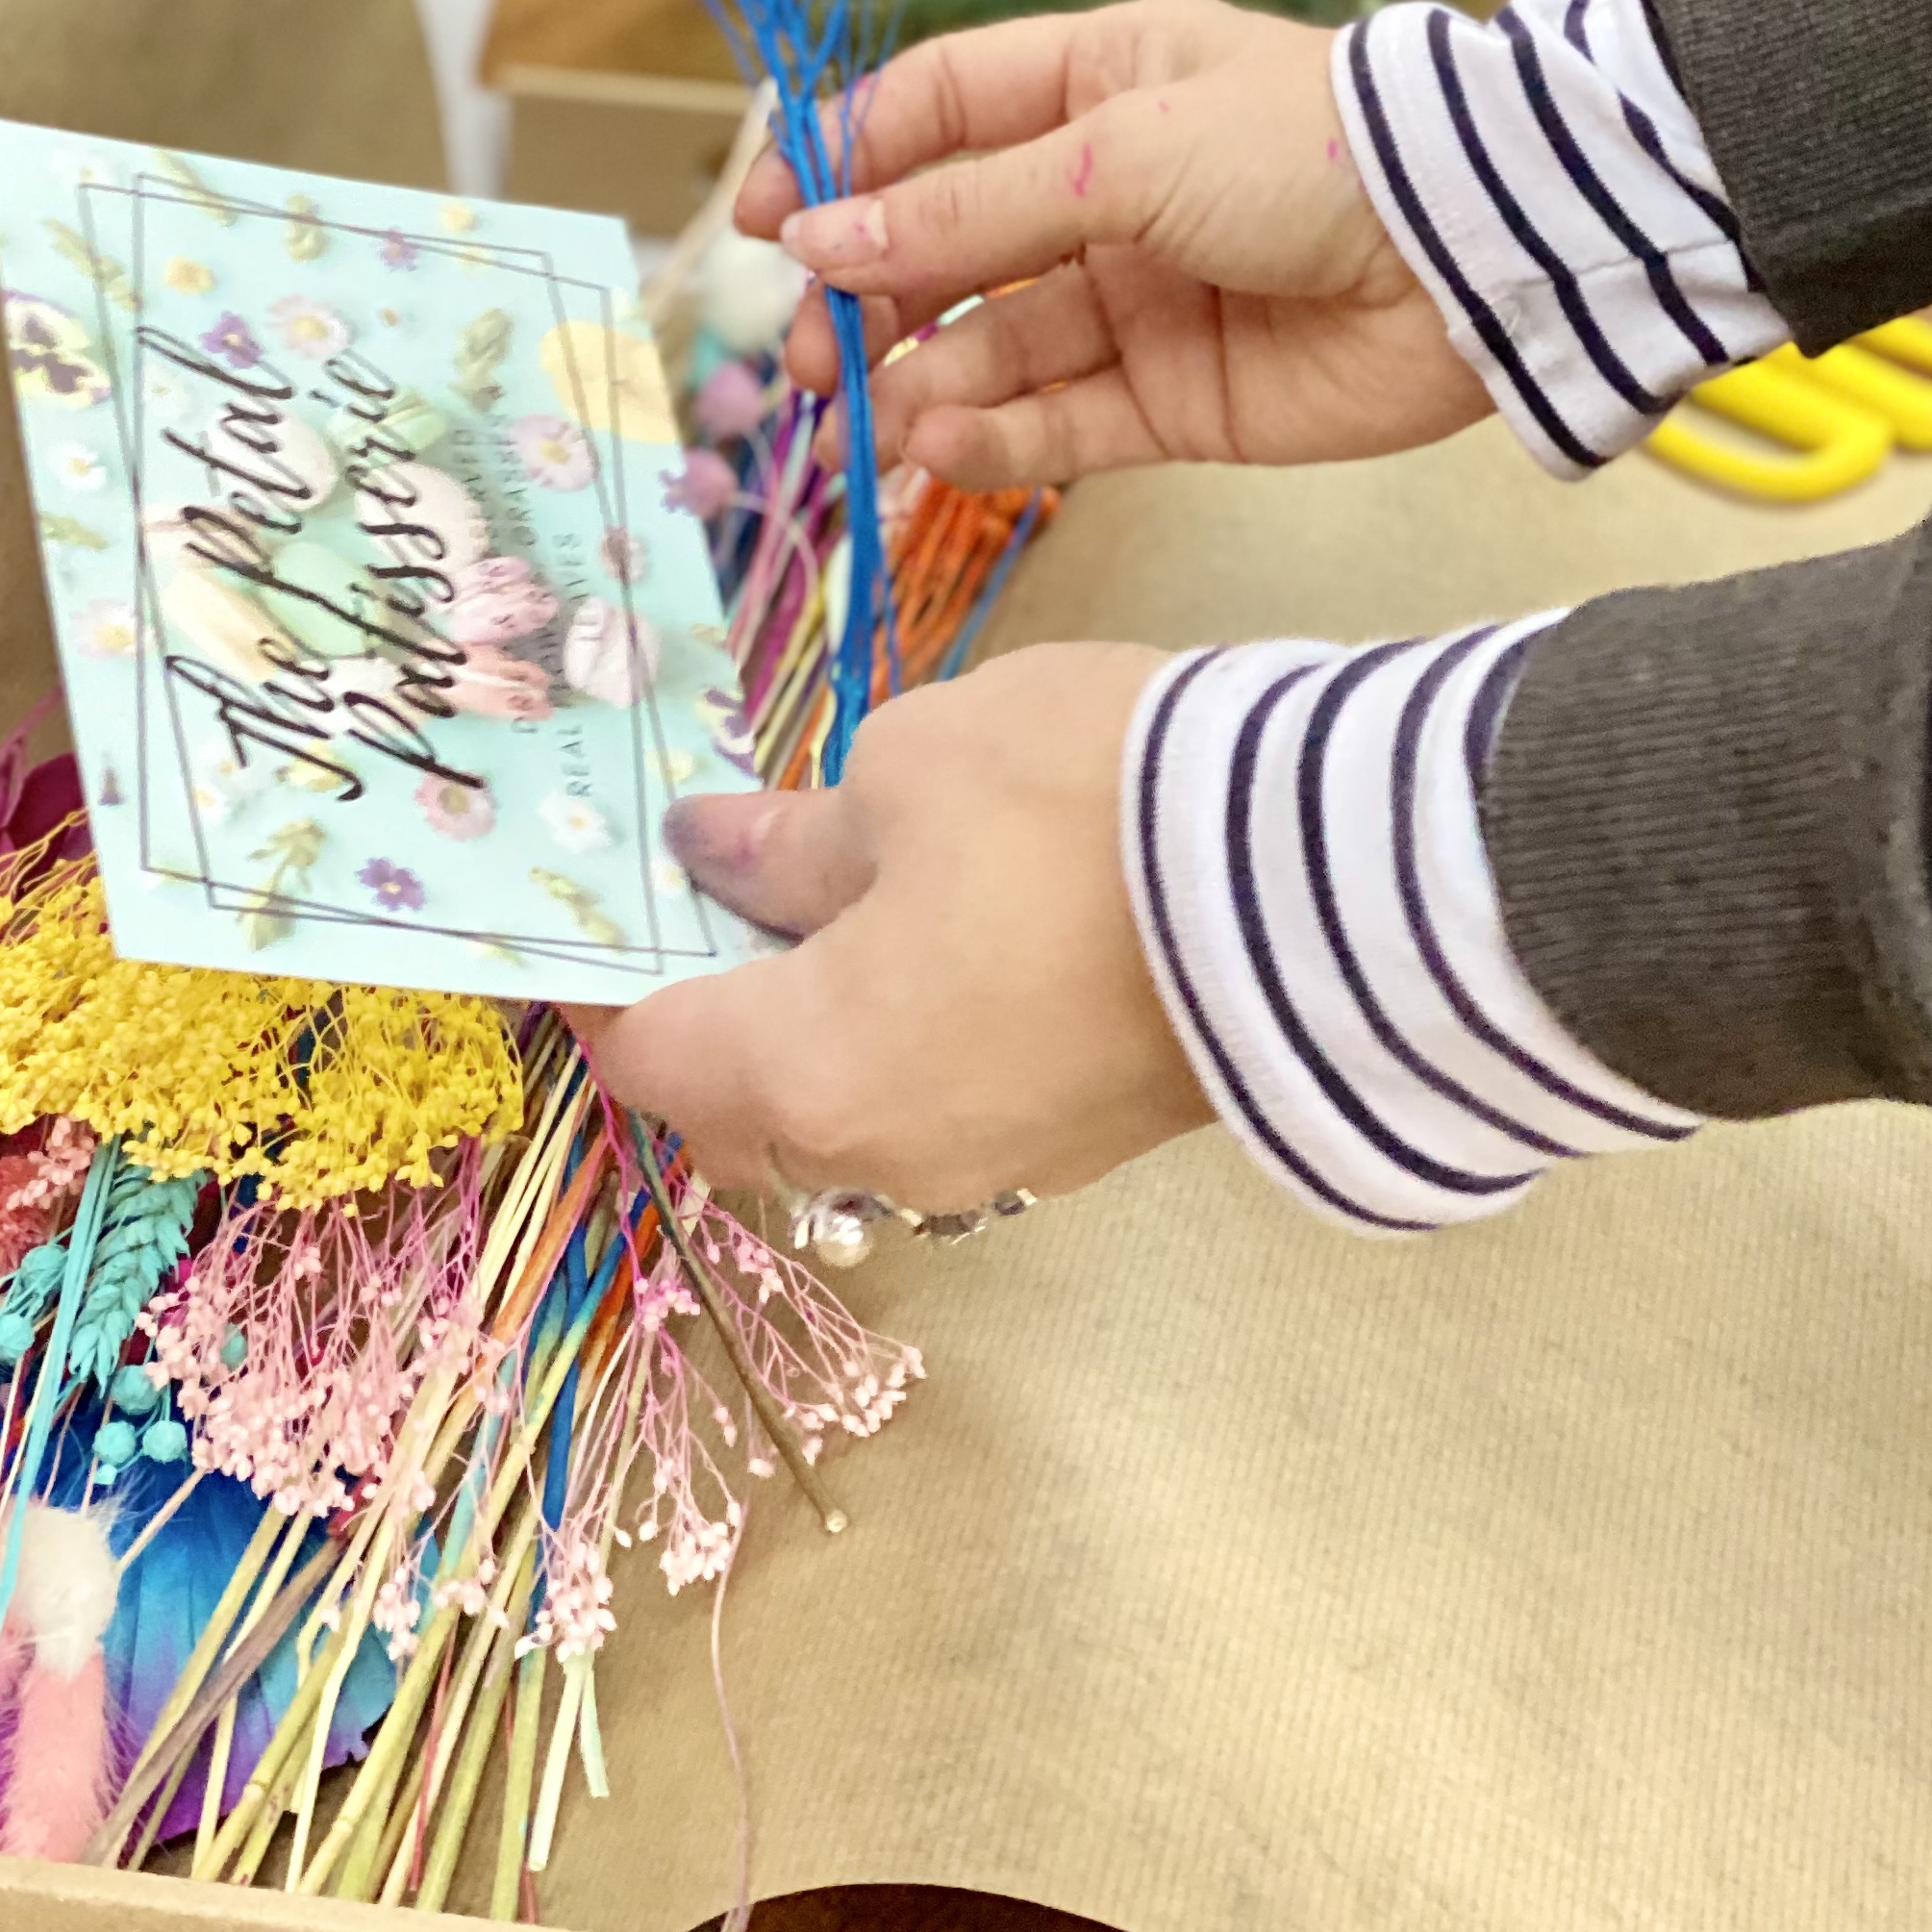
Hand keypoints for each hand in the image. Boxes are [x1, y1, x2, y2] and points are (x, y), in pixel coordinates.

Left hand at [571, 645, 1207, 1212]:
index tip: (592, 912)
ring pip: (849, 1113)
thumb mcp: (910, 770)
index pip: (647, 1055)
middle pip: (738, 1108)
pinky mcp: (1089, 1139)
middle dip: (704, 1014)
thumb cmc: (1086, 807)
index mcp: (809, 1075)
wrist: (1340, 880)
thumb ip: (792, 836)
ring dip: (815, 1024)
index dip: (597, 983)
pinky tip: (942, 929)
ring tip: (833, 894)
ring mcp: (1000, 1161)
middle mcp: (888, 1154)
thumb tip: (719, 856)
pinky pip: (949, 1101)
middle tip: (709, 894)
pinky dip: (912, 1033)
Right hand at [740, 0, 1487, 485]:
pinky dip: (994, 440)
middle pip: (944, 247)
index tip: (765, 226)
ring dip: (922, 382)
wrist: (1480, 258)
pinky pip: (1057, 423)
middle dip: (869, 299)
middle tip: (811, 357)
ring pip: (991, 348)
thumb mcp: (1124, 156)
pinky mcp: (1174, 401)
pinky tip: (943, 449)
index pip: (933, 113)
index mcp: (1097, 86)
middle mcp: (1106, 191)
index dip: (843, 163)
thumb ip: (969, 213)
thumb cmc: (1313, 153)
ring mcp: (1138, 300)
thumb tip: (817, 239)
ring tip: (877, 421)